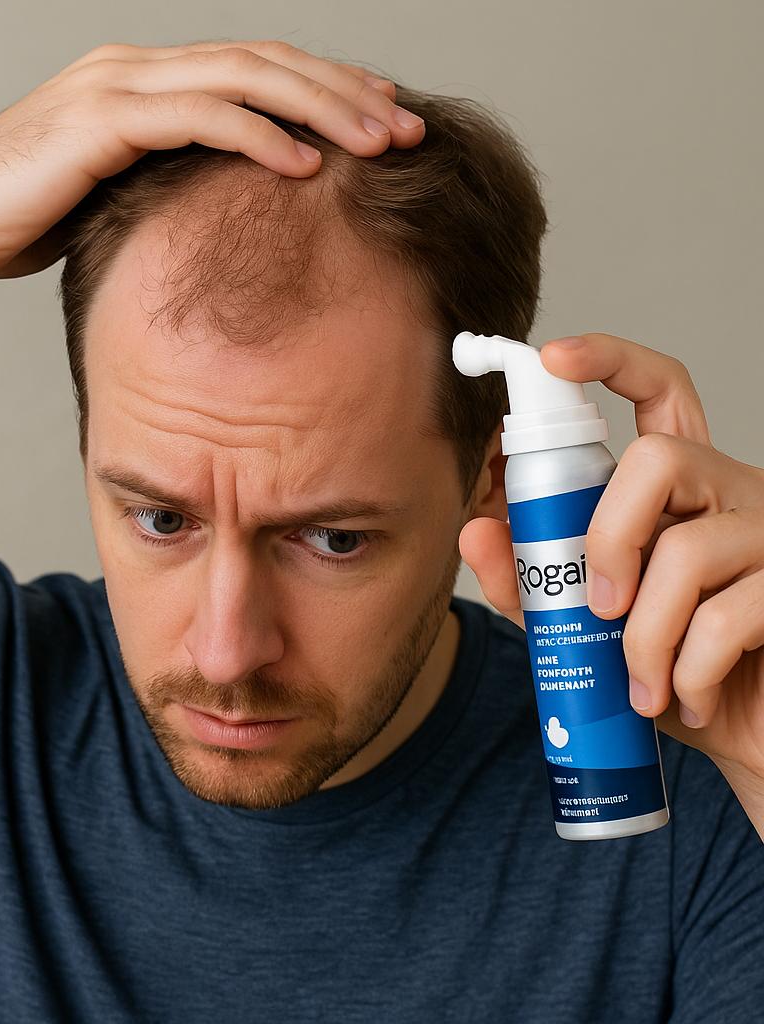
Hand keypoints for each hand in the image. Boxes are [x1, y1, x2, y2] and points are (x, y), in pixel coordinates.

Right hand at [0, 39, 423, 287]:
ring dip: (320, 109)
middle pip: (267, 63)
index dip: (326, 93)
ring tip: (381, 143)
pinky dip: (256, 137)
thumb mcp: (117, 199)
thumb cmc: (26, 220)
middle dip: (345, 93)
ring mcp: (119, 86)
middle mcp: (140, 68)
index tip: (384, 124)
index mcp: (149, 84)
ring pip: (244, 78)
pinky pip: (196, 118)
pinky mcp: (100, 121)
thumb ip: (170, 188)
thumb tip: (224, 215)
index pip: (257, 73)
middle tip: (409, 126)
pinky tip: (304, 165)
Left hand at [460, 333, 763, 783]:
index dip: (610, 360)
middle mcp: (728, 492)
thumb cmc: (668, 671)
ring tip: (641, 682)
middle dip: (606, 535)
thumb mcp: (585, 627)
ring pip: (685, 550)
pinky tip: (686, 699)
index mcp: (678, 489)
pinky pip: (725, 618)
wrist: (750, 740)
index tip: (551, 356)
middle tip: (598, 604)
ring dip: (643, 633)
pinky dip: (684, 672)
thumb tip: (473, 530)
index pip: (659, 393)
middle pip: (658, 457)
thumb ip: (530, 583)